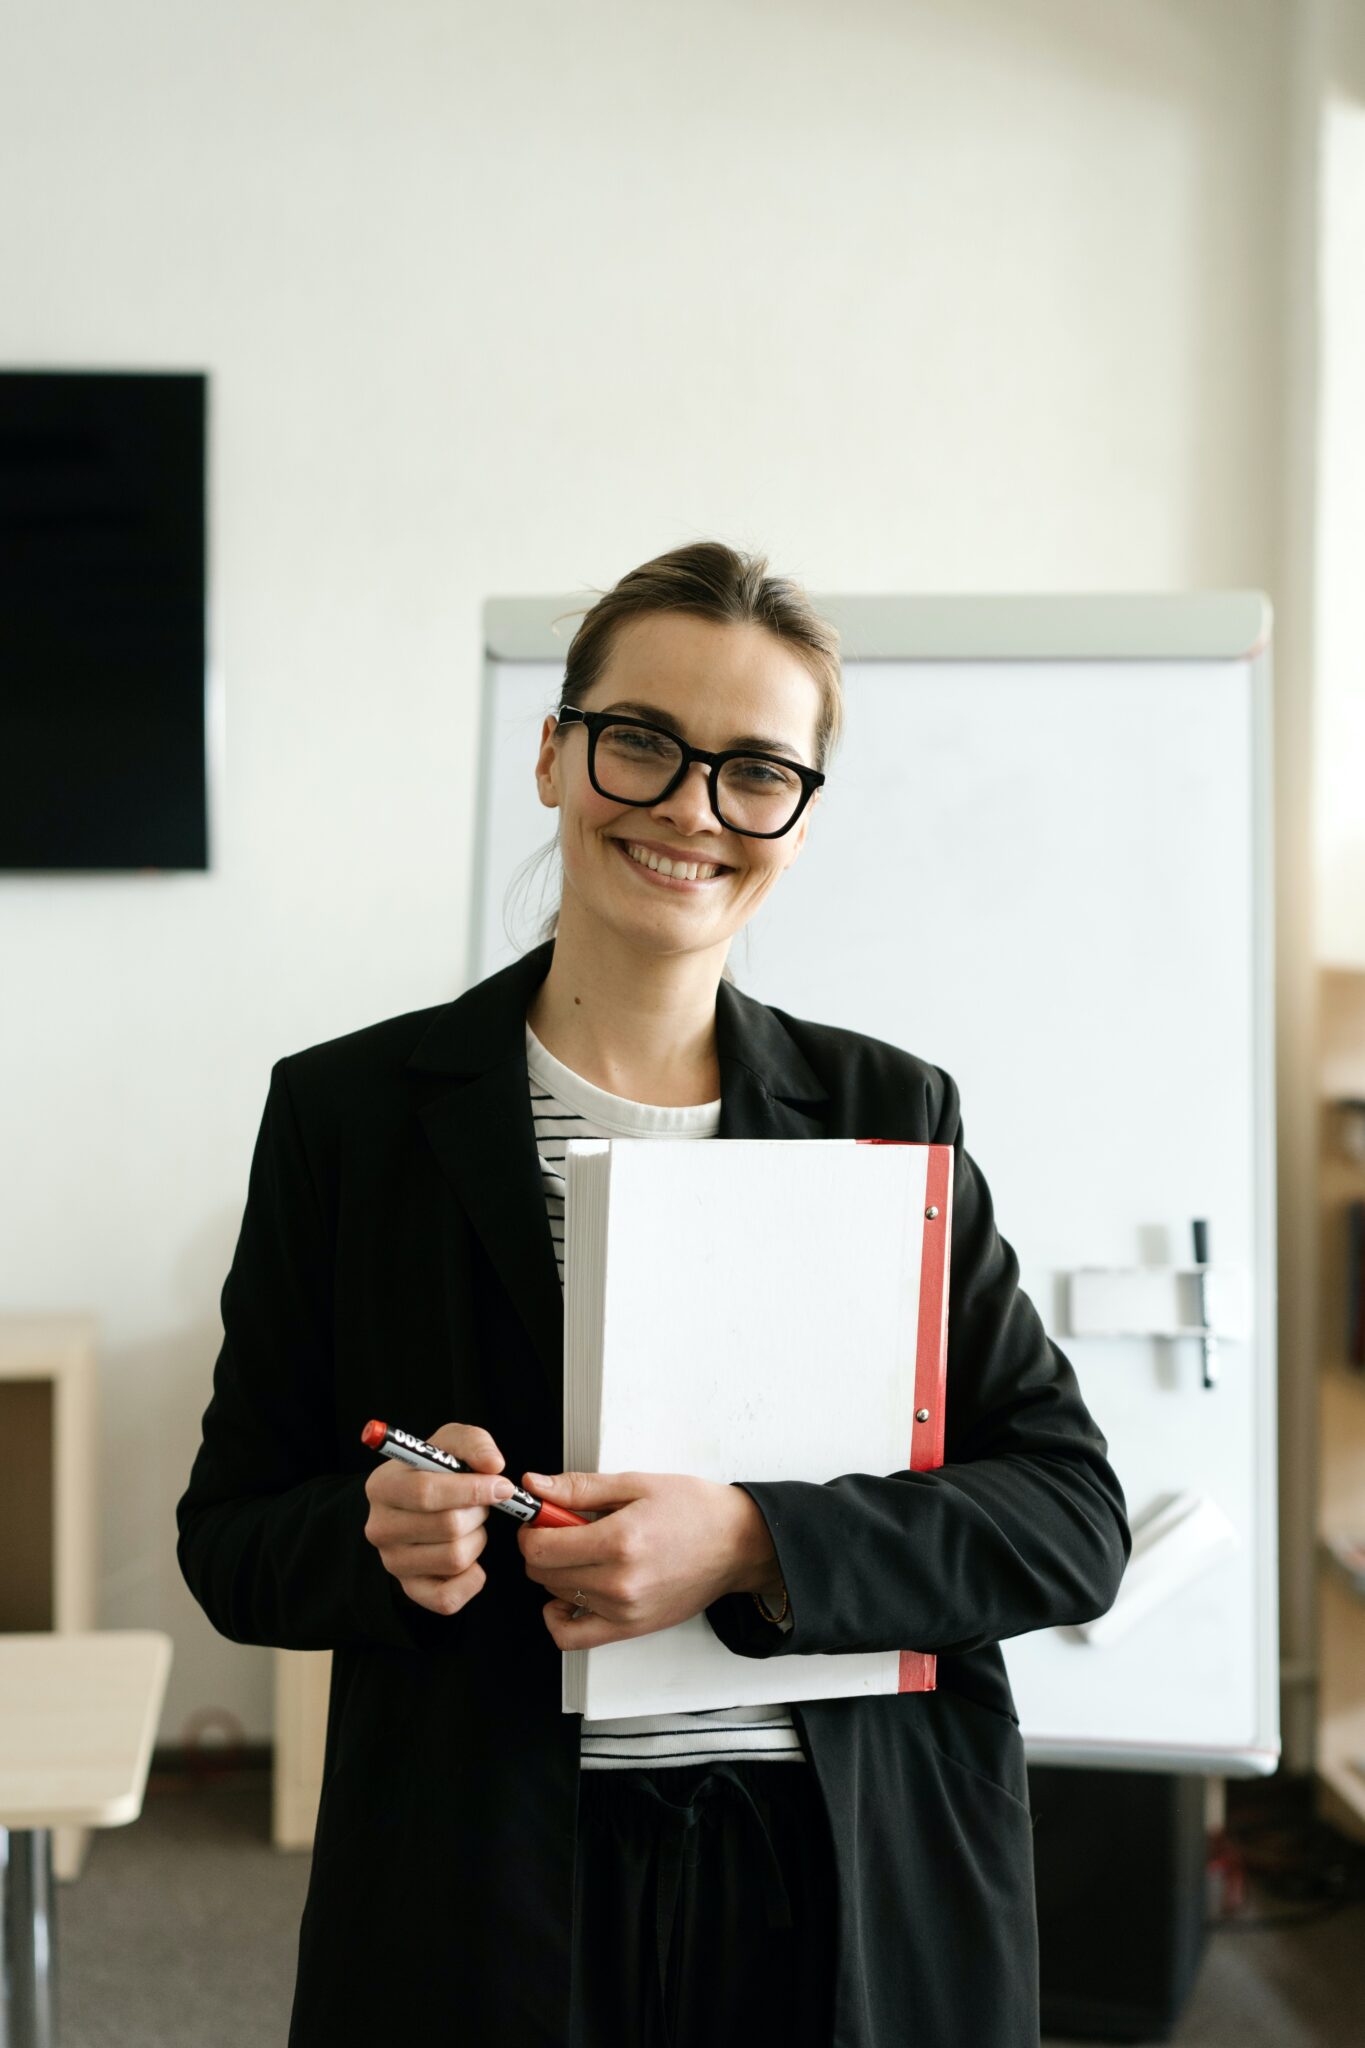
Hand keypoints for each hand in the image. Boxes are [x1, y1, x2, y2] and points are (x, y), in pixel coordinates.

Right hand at [363, 1423, 513, 1616]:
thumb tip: (493, 1465)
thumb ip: (473, 1443)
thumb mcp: (450, 1443)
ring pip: (455, 1559)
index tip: (502, 1485)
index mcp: (382, 1486)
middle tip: (482, 1504)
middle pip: (447, 1527)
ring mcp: (392, 1562)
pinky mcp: (411, 1590)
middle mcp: (380, 1528)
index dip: (472, 1490)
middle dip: (479, 1512)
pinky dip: (472, 1579)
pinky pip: (449, 1598)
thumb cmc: (437, 1470)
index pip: (426, 1492)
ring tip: (471, 1525)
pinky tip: (472, 1557)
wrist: (419, 1505)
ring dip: (478, 1540)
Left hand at [517, 1468, 779, 1649]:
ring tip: (583, 1552)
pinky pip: (572, 1637)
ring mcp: (624, 1610)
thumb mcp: (636, 1484)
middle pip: (542, 1572)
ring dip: (556, 1573)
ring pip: (555, 1596)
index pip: (541, 1546)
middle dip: (542, 1546)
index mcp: (619, 1540)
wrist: (738, 1544)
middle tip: (562, 1528)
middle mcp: (619, 1582)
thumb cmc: (695, 1511)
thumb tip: (536, 1486)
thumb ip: (579, 1488)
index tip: (540, 1516)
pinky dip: (558, 1618)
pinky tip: (568, 1596)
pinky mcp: (630, 1628)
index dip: (531, 1527)